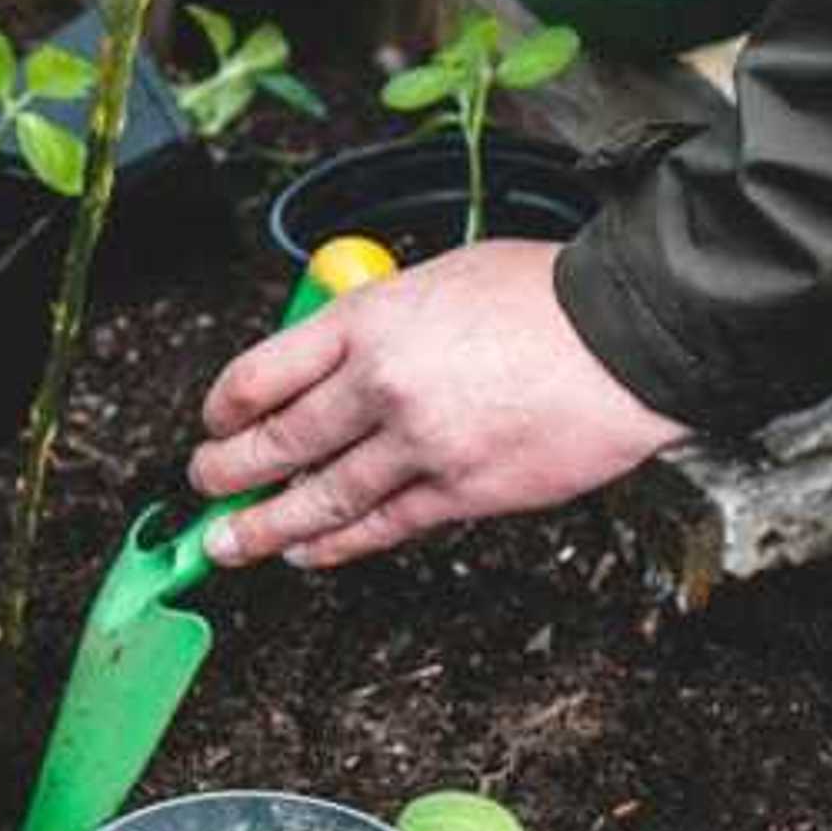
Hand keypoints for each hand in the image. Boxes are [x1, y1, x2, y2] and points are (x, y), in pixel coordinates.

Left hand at [188, 240, 687, 568]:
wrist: (629, 335)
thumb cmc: (541, 296)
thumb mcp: (434, 279)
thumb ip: (374, 321)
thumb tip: (329, 359)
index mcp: (367, 320)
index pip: (261, 372)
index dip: (223, 408)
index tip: (213, 424)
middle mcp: (380, 383)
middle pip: (277, 442)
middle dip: (225, 473)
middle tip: (201, 487)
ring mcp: (419, 444)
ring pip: (319, 499)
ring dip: (263, 528)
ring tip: (228, 543)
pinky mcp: (462, 490)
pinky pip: (381, 527)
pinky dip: (336, 544)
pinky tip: (307, 551)